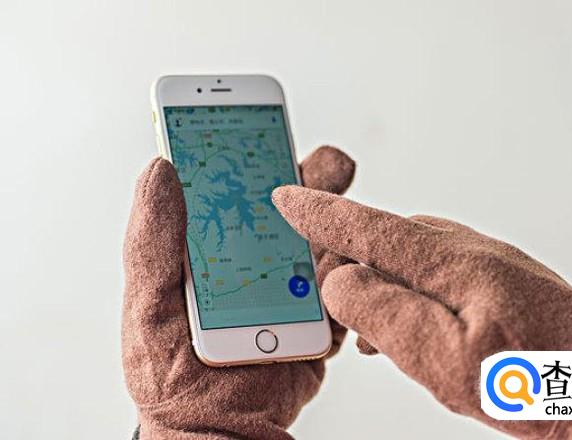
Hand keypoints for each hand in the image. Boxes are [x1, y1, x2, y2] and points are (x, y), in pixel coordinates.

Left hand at [122, 147, 354, 439]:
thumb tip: (160, 171)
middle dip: (311, 178)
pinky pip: (347, 288)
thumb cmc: (172, 375)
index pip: (229, 189)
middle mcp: (256, 262)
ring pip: (325, 241)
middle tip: (326, 162)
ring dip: (342, 218)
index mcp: (213, 249)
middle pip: (289, 207)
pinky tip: (360, 256)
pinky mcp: (322, 318)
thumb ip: (153, 242)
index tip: (254, 118)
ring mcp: (292, 289)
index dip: (242, 150)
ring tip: (349, 207)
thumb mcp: (149, 306)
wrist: (216, 432)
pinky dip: (358, 271)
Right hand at [272, 186, 571, 439]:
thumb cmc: (537, 384)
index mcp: (450, 261)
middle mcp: (467, 251)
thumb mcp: (443, 359)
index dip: (321, 213)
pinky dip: (409, 294)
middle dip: (348, 259)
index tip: (289, 194)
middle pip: (386, 241)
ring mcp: (485, 264)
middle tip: (323, 292)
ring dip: (381, 286)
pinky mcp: (496, 282)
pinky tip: (408, 327)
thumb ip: (382, 313)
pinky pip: (435, 275)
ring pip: (410, 261)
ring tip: (368, 332)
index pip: (368, 226)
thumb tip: (340, 281)